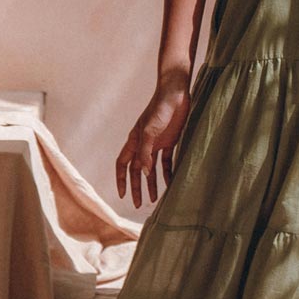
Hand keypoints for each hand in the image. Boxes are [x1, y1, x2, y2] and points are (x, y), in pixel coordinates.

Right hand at [116, 68, 190, 209]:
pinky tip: (170, 183)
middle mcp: (143, 144)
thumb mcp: (150, 130)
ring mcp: (156, 143)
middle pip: (136, 170)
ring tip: (154, 199)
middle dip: (137, 187)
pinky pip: (166, 162)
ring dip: (152, 183)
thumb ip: (146, 152)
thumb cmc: (160, 108)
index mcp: (134, 140)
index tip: (122, 195)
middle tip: (140, 204)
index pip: (123, 164)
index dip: (121, 180)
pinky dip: (167, 173)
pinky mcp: (170, 141)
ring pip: (151, 168)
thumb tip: (143, 173)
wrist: (176, 93)